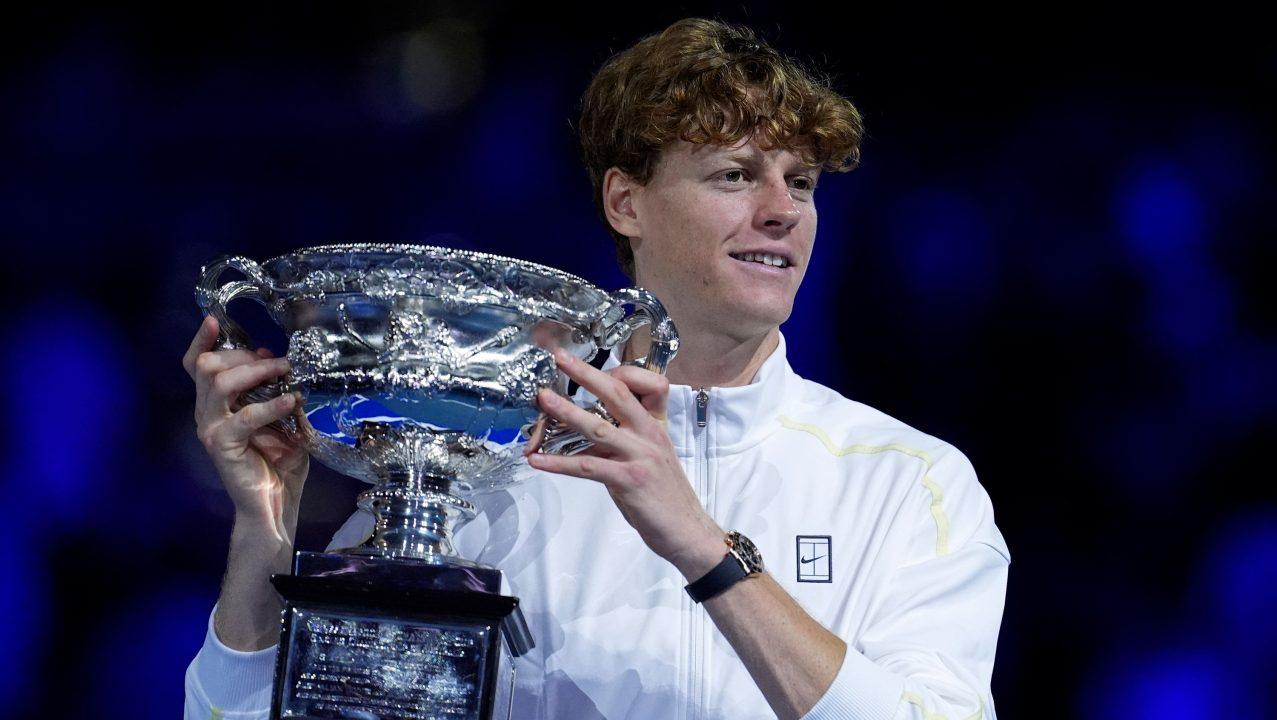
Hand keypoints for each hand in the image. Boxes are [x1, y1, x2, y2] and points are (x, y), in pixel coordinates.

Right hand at [182, 315, 308, 539]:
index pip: (196, 365)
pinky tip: (290, 401)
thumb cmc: (280, 462)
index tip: (215, 319)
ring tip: (284, 372)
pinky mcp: (221, 446)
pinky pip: (243, 416)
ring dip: (255, 371)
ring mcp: (211, 429)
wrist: (275, 504)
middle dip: (243, 354)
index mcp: (217, 404)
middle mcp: (207, 413)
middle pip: (207, 366)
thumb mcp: (284, 419)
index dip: (202, 340)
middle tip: (276, 360)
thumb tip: (285, 364)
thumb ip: (278, 392)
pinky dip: (270, 404)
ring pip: (219, 383)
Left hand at [526, 349, 724, 578]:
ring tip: (543, 400)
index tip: (588, 368)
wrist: (688, 531)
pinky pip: (588, 467)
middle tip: (561, 358)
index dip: (615, 372)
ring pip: (598, 427)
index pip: (641, 385)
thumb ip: (621, 443)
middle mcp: (649, 435)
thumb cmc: (665, 497)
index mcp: (655, 426)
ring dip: (567, 413)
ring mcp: (640, 456)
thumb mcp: (648, 459)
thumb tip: (582, 439)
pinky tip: (538, 460)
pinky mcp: (630, 480)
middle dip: (586, 374)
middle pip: (617, 394)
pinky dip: (559, 463)